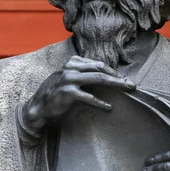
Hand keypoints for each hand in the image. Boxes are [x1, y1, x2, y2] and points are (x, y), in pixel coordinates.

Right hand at [21, 55, 135, 136]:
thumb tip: (104, 77)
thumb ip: (81, 74)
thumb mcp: (67, 78)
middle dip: (118, 77)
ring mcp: (68, 80)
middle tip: (132, 85)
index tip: (123, 79)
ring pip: (98, 79)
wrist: (37, 107)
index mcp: (72, 62)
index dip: (112, 71)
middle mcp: (70, 68)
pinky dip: (100, 103)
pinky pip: (89, 98)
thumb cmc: (54, 94)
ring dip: (115, 85)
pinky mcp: (68, 93)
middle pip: (100, 70)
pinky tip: (108, 107)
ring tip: (127, 90)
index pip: (97, 64)